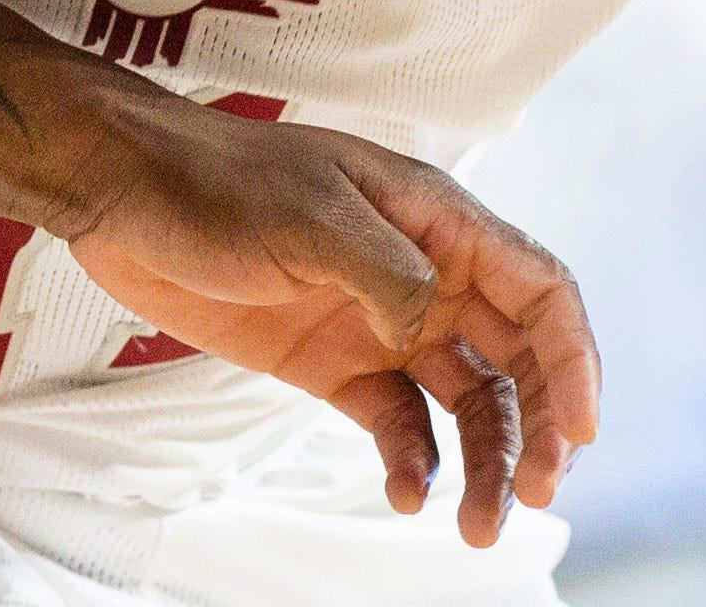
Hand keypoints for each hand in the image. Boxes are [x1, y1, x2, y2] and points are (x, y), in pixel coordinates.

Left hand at [56, 104, 601, 546]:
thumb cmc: (216, 181)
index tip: (580, 431)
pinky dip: (412, 461)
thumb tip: (438, 329)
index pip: (538, 290)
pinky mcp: (334, 364)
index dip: (574, 358)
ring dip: (484, 461)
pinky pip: (398, 422)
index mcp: (437, 222)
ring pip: (466, 401)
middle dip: (539, 427)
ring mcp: (381, 321)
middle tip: (536, 492)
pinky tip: (408, 492)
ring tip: (476, 524)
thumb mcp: (310, 217)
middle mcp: (425, 274)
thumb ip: (390, 274)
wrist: (125, 195)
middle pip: (518, 357)